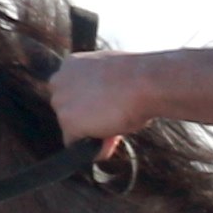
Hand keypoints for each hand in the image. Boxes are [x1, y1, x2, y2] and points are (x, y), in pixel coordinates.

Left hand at [47, 48, 212, 147]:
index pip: (74, 94)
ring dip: (96, 135)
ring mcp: (62, 101)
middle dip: (91, 124)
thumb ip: (112, 85)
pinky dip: (95, 149)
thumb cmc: (147, 75)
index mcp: (74, 62)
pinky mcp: (69, 122)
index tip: (110, 110)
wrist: (151, 80)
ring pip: (75, 132)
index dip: (92, 108)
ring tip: (120, 126)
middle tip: (118, 122)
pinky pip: (78, 148)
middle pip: (70, 115)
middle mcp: (61, 79)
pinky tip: (113, 138)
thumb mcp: (125, 72)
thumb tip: (124, 97)